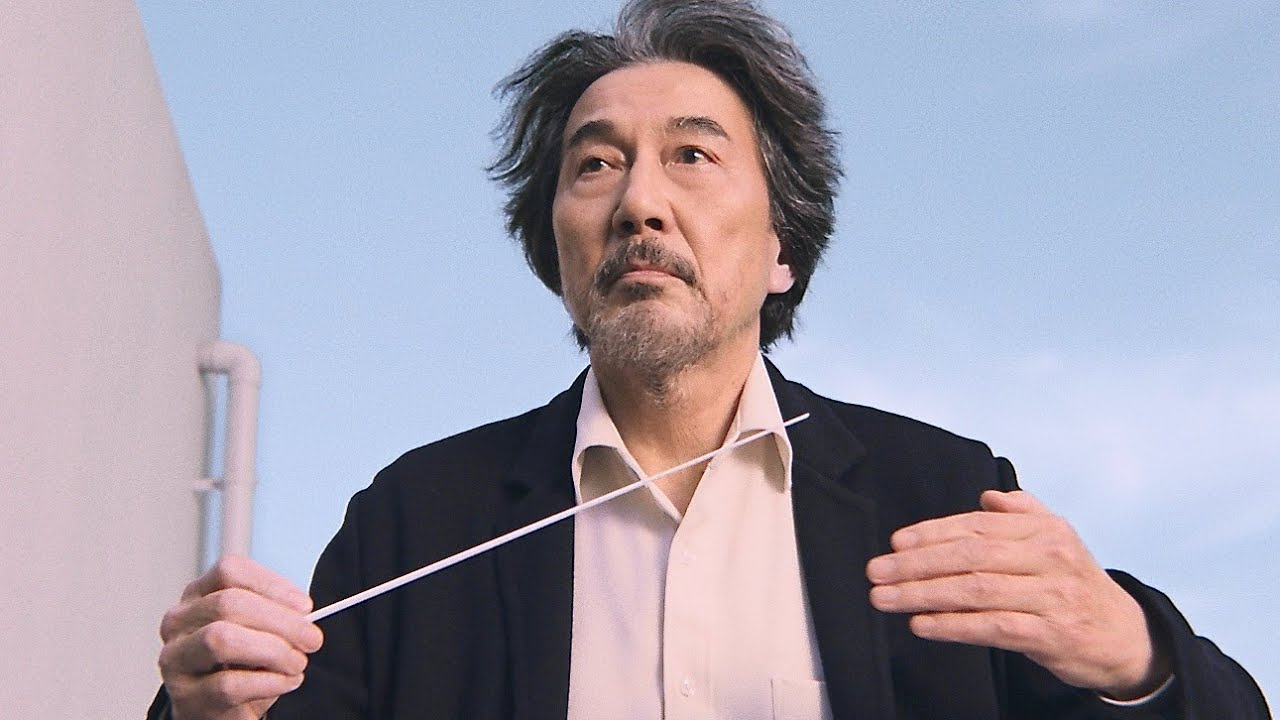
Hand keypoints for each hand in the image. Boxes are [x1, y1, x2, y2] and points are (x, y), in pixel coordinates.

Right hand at [158, 555, 323, 719]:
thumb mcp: (256, 630)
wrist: (218, 711)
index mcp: (198, 596)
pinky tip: (286, 682)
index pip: (230, 571)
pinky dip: (268, 682)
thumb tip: (303, 615)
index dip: (271, 584)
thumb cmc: (239, 664)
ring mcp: (176, 659)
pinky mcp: (186, 697)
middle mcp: (179, 622)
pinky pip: (229, 684)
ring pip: (222, 639)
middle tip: (312, 638)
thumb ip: (274, 615)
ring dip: (273, 650)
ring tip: (297, 663)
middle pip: (229, 604)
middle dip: (281, 621)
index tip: (304, 605)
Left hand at [866, 490, 1168, 698]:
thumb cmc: (1075, 585)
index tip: (895, 543)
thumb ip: (1023, 512)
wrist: (1124, 636)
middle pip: (970, 556)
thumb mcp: (1058, 539)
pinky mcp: (1051, 634)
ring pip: (975, 591)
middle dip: (915, 564)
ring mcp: (1052, 597)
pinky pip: (992, 627)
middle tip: (877, 571)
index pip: (977, 526)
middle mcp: (1050, 558)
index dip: (931, 533)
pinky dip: (952, 625)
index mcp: (1046, 530)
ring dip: (922, 594)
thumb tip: (987, 497)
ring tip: (886, 597)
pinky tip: (921, 623)